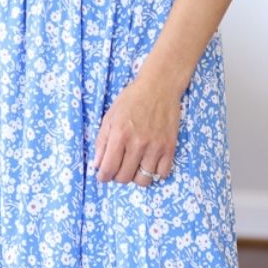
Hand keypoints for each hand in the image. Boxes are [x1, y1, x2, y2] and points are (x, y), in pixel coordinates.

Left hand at [93, 63, 182, 184]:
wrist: (159, 87)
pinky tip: (150, 163)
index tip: (103, 175)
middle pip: (124, 177)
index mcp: (120, 134)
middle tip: (118, 168)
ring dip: (136, 177)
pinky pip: (162, 174)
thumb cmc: (132, 99)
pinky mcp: (170, 147)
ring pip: (143, 180)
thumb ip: (102, 142)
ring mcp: (155, 146)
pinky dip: (154, 173)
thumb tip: (97, 165)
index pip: (108, 168)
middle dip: (117, 177)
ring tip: (134, 167)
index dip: (103, 176)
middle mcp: (138, 143)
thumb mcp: (110, 116)